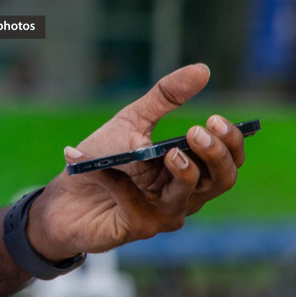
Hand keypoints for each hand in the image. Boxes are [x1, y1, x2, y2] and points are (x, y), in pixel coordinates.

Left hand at [24, 64, 245, 259]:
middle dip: (215, 155)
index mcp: (190, 168)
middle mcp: (185, 194)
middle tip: (196, 132)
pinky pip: (137, 202)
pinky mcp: (139, 227)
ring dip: (182, 171)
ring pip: (189, 196)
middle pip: (222, 180)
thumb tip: (203, 69)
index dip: (230, 141)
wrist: (65, 197)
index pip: (229, 159)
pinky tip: (98, 167)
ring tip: (170, 151)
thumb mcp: (132, 120)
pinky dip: (117, 181)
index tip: (214, 119)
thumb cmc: (102, 158)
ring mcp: (164, 214)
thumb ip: (166, 97)